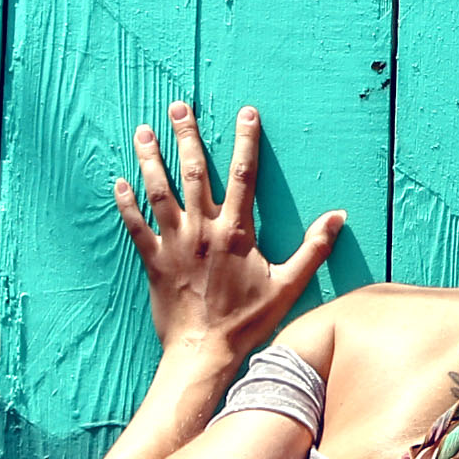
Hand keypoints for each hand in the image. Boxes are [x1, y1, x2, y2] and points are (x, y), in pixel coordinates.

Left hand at [113, 103, 344, 359]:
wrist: (205, 351)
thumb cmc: (248, 320)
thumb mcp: (289, 285)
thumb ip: (314, 248)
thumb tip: (339, 217)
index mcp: (235, 231)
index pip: (244, 175)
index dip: (245, 141)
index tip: (245, 113)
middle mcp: (202, 230)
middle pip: (193, 172)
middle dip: (186, 136)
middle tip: (178, 107)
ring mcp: (174, 243)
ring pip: (159, 191)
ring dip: (150, 159)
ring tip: (143, 131)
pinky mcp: (153, 260)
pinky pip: (135, 226)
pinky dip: (126, 203)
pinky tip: (118, 182)